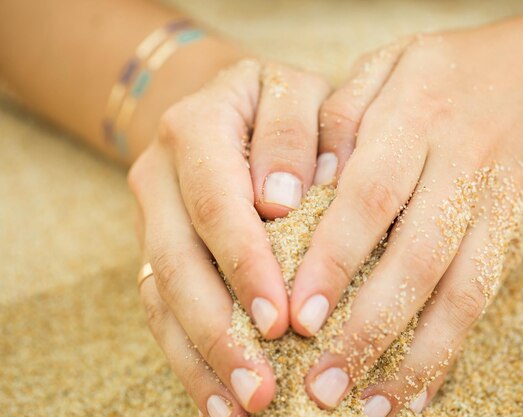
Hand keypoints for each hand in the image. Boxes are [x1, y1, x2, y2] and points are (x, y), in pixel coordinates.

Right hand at [128, 60, 328, 414]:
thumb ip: (297, 132)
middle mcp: (161, 173)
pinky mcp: (156, 248)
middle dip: (220, 329)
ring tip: (245, 407)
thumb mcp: (297, 92)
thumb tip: (283, 200)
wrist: (227, 104)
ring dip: (203, 356)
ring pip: (162, 294)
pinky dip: (189, 356)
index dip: (245, 263)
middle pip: (179, 260)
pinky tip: (219, 399)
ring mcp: (152, 216)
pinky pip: (160, 308)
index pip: (218, 202)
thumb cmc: (279, 103)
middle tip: (264, 387)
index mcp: (196, 125)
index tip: (282, 318)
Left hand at [288, 3, 522, 414]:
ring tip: (368, 407)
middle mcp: (459, 166)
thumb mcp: (394, 62)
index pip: (370, 197)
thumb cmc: (458, 67)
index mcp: (417, 116)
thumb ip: (345, 113)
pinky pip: (484, 298)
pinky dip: (451, 349)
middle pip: (414, 258)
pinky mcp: (516, 234)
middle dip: (368, 327)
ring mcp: (494, 205)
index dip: (335, 260)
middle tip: (322, 384)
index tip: (299, 315)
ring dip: (413, 357)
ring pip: (458, 292)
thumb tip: (306, 183)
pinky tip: (419, 390)